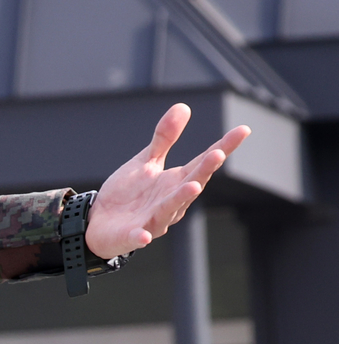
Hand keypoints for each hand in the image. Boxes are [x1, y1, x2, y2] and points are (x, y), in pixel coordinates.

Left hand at [85, 104, 249, 258]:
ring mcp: (153, 219)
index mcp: (176, 181)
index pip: (203, 162)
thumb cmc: (128, 193)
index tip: (244, 129)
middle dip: (204, 171)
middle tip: (217, 153)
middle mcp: (171, 201)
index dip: (224, 146)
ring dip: (181, 198)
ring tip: (193, 186)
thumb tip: (183, 106)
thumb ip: (164, 139)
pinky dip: (141, 236)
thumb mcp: (146, 162)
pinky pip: (139, 237)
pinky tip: (144, 236)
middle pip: (191, 183)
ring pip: (170, 209)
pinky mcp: (132, 235)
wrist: (100, 223)